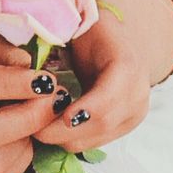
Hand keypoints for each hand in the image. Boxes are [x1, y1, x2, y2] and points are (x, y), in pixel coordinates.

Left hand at [32, 15, 150, 153]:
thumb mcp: (79, 31)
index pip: (108, 97)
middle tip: (35, 129)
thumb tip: (37, 71)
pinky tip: (58, 127)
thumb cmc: (91, 32)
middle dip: (66, 131)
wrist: (114, 38)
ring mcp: (135, 111)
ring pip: (99, 137)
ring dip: (68, 138)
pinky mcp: (127, 124)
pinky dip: (76, 138)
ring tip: (42, 127)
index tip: (59, 118)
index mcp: (127, 64)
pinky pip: (99, 141)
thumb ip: (61, 45)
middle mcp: (137, 92)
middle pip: (103, 123)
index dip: (84, 110)